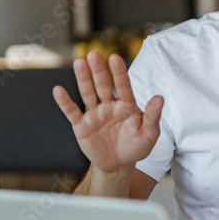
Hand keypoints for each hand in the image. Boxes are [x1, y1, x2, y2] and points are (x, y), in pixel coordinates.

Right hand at [53, 52, 162, 176]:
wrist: (118, 165)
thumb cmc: (135, 147)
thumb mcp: (149, 135)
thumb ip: (153, 117)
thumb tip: (159, 97)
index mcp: (126, 105)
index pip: (123, 85)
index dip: (119, 72)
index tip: (115, 57)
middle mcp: (109, 105)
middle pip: (103, 85)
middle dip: (99, 71)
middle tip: (94, 54)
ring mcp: (94, 113)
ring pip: (88, 93)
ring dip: (83, 79)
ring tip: (79, 63)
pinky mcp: (81, 125)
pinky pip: (72, 112)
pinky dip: (65, 102)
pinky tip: (58, 90)